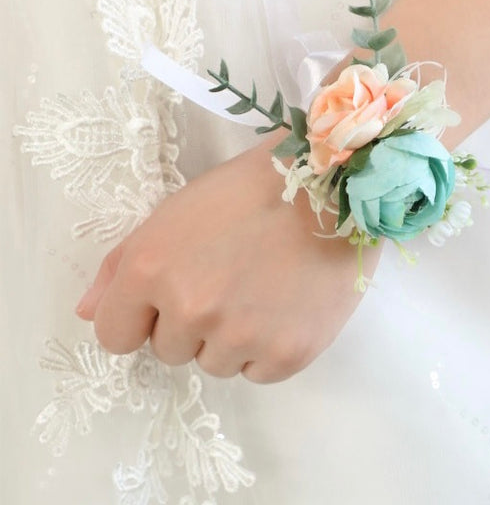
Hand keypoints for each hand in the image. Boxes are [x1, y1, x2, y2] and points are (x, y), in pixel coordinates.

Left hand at [75, 140, 376, 382]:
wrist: (332, 186)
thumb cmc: (250, 189)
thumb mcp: (176, 211)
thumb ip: (122, 264)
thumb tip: (87, 312)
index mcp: (151, 268)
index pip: (115, 335)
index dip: (142, 317)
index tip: (172, 298)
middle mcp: (190, 308)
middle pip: (169, 351)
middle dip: (193, 322)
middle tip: (233, 279)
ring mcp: (241, 336)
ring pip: (216, 364)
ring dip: (233, 338)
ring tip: (266, 288)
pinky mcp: (288, 353)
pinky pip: (259, 372)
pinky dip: (270, 347)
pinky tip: (288, 305)